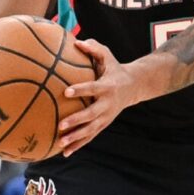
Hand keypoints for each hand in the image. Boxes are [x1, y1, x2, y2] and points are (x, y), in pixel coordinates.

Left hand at [58, 38, 135, 154]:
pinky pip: (90, 136)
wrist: (133, 87)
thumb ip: (94, 48)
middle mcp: (108, 104)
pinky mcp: (104, 124)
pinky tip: (65, 152)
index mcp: (107, 86)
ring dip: (76, 138)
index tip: (66, 91)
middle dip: (76, 121)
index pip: (93, 88)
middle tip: (61, 125)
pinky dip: (78, 145)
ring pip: (91, 130)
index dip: (81, 90)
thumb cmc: (114, 69)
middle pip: (91, 115)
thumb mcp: (108, 56)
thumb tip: (76, 42)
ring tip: (60, 143)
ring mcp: (106, 116)